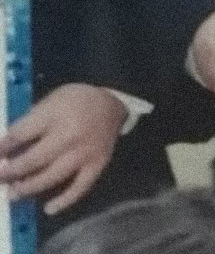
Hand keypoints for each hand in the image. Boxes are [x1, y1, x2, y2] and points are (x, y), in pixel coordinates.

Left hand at [0, 84, 125, 214]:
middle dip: (11, 171)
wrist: (112, 103)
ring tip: (13, 193)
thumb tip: (10, 143)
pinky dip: (64, 201)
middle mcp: (68, 136)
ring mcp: (83, 154)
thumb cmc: (77, 99)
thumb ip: (33, 119)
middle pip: (33, 160)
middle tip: (0, 176)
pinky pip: (79, 188)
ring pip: (51, 178)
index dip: (3, 147)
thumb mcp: (53, 98)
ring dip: (29, 188)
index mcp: (55, 114)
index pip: (21, 134)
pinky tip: (49, 208)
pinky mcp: (96, 166)